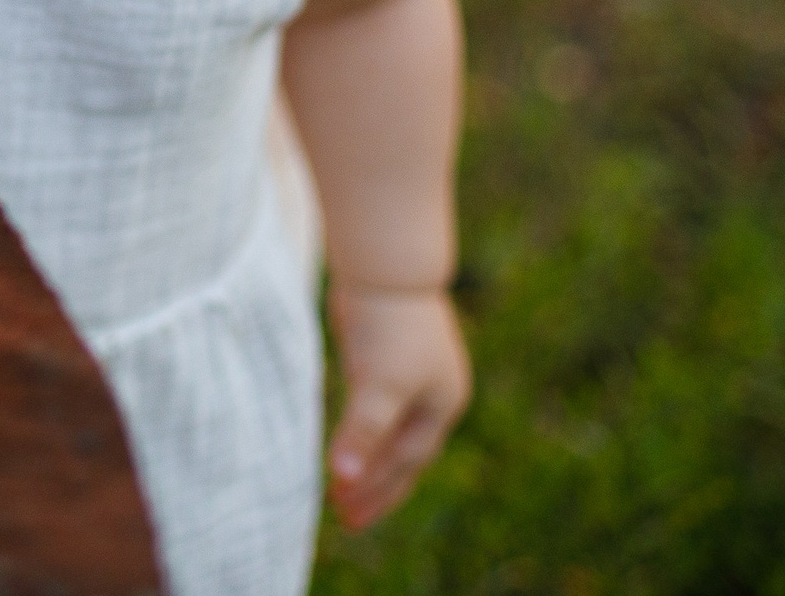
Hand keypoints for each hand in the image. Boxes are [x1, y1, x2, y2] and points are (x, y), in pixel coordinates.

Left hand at [324, 282, 469, 530]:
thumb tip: (343, 480)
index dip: (377, 491)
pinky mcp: (389, 353)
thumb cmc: (388, 328)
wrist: (384, 265)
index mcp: (441, 406)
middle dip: (377, 486)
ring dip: (369, 459)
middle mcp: (434, 393)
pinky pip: (376, 404)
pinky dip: (363, 428)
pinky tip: (345, 437)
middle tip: (347, 519)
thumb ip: (362, 433)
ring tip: (343, 488)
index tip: (346, 516)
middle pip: (405, 453)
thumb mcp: (378, 387)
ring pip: (391, 430)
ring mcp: (415, 372)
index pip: (405, 463)